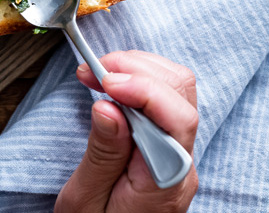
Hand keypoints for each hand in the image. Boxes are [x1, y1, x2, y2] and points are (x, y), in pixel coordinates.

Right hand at [55, 50, 198, 212]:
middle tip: (93, 70)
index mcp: (165, 181)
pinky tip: (114, 87)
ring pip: (179, 90)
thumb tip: (108, 106)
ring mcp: (179, 154)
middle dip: (137, 68)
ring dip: (140, 70)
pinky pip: (168, 102)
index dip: (143, 89)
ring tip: (100, 75)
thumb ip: (102, 155)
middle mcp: (181, 164)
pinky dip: (141, 82)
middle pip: (182, 93)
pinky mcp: (169, 147)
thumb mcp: (86, 201)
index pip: (176, 119)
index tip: (103, 79)